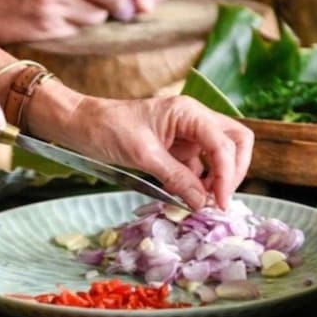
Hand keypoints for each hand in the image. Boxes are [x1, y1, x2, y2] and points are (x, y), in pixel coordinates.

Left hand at [30, 84, 252, 210]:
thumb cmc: (108, 129)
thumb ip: (176, 177)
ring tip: (201, 203)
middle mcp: (194, 121)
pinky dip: (199, 184)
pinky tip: (187, 199)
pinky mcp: (177, 151)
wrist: (81, 125)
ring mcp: (187, 136)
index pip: (225, 143)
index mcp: (189, 112)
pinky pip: (199, 168)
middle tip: (218, 200)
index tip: (218, 203)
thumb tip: (202, 203)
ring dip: (217, 180)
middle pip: (235, 143)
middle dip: (234, 172)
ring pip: (220, 157)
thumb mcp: (143, 155)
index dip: (227, 175)